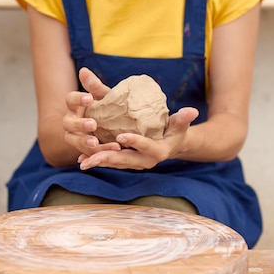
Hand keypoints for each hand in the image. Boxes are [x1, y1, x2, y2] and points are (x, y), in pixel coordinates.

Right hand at [63, 68, 121, 156]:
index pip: (70, 100)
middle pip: (68, 123)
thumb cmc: (107, 108)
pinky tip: (108, 151)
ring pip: (73, 140)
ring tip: (96, 142)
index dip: (78, 99)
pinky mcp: (83, 149)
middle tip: (93, 124)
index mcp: (75, 106)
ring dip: (83, 142)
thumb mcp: (104, 98)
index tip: (90, 98)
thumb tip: (83, 70)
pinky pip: (86, 153)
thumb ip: (95, 87)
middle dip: (79, 124)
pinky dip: (95, 153)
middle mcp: (71, 121)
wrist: (113, 127)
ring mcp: (74, 136)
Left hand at [78, 106, 198, 169]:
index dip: (135, 142)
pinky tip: (81, 159)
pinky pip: (111, 162)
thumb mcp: (180, 124)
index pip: (146, 147)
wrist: (172, 144)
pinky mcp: (126, 161)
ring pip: (115, 163)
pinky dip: (97, 159)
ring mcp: (134, 163)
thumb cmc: (176, 130)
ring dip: (99, 161)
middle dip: (108, 159)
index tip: (122, 137)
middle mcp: (145, 161)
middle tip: (91, 158)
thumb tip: (192, 110)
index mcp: (158, 151)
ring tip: (83, 161)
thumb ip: (183, 118)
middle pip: (125, 160)